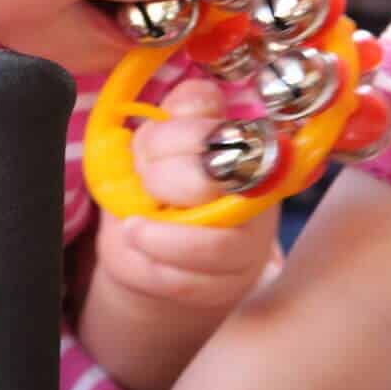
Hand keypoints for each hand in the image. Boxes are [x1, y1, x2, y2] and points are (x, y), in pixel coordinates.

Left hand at [96, 81, 281, 311]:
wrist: (155, 245)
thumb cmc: (162, 182)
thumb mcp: (163, 140)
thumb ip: (178, 115)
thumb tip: (188, 105)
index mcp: (245, 142)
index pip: (222, 131)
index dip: (175, 137)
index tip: (144, 147)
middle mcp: (259, 193)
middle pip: (225, 183)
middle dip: (168, 180)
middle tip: (142, 184)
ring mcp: (251, 242)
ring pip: (216, 245)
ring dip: (162, 236)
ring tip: (131, 227)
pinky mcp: (230, 284)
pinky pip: (193, 282)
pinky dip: (157, 268)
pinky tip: (138, 249)